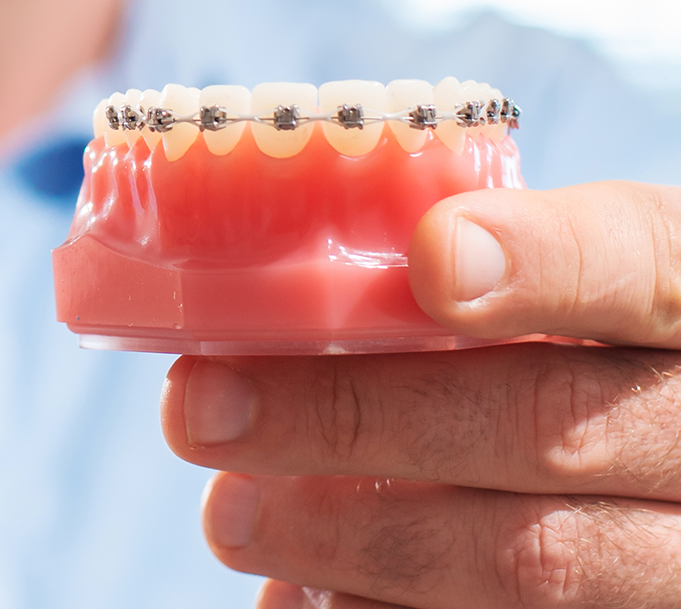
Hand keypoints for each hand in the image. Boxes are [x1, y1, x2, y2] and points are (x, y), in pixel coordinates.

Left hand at [161, 181, 680, 608]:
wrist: (668, 475)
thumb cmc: (592, 357)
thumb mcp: (581, 292)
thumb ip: (499, 270)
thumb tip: (308, 268)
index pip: (646, 267)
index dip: (547, 264)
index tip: (433, 259)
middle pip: (549, 427)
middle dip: (356, 417)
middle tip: (201, 405)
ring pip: (537, 561)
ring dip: (354, 538)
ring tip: (228, 513)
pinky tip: (299, 591)